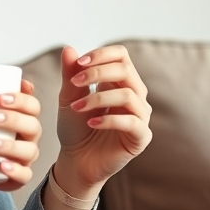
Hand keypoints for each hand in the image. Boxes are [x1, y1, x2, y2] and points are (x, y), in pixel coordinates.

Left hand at [0, 79, 41, 193]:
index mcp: (23, 118)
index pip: (32, 105)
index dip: (21, 99)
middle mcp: (29, 137)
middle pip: (33, 125)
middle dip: (13, 119)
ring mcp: (26, 157)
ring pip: (30, 150)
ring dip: (11, 146)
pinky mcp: (20, 175)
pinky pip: (25, 176)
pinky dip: (16, 171)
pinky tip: (1, 166)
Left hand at [54, 45, 152, 196]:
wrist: (76, 161)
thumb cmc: (75, 129)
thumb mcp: (69, 98)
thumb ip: (70, 74)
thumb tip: (68, 48)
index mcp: (120, 82)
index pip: (121, 56)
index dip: (101, 54)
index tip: (78, 63)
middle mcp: (134, 95)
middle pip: (126, 71)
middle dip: (98, 73)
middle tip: (75, 83)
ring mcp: (140, 116)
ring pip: (128, 95)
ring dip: (98, 98)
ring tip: (77, 107)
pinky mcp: (141, 137)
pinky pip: (132, 122)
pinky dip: (109, 120)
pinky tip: (91, 122)